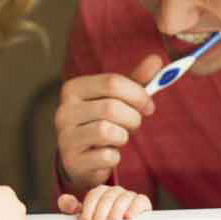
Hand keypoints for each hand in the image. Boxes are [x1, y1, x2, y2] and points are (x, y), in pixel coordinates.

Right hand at [54, 54, 162, 190]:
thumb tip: (156, 59)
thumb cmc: (101, 122)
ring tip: (120, 137)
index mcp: (73, 89)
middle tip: (135, 124)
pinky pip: (106, 156)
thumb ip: (136, 81)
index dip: (137, 94)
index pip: (111, 82)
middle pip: (111, 107)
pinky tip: (108, 154)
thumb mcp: (117, 99)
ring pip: (107, 131)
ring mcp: (65, 137)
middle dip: (133, 118)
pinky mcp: (71, 160)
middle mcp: (63, 111)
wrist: (80, 159)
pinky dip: (115, 156)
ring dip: (123, 136)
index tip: (149, 105)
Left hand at [58, 185, 150, 219]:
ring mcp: (129, 196)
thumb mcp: (87, 218)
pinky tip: (129, 217)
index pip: (93, 196)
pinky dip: (134, 207)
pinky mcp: (143, 203)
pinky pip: (140, 200)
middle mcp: (115, 192)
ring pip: (121, 198)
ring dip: (114, 213)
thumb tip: (65, 201)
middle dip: (99, 216)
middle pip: (106, 198)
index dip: (87, 212)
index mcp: (101, 193)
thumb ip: (73, 209)